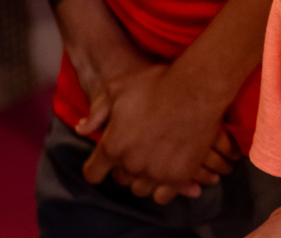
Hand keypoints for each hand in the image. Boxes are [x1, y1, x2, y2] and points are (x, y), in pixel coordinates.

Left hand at [78, 62, 237, 203]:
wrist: (198, 89)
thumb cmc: (157, 85)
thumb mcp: (119, 89)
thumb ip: (97, 112)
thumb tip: (82, 129)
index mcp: (112, 146)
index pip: (93, 173)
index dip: (97, 166)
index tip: (105, 160)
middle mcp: (131, 164)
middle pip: (120, 179)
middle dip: (124, 167)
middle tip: (137, 150)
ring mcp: (156, 172)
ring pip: (141, 188)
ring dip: (144, 177)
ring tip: (154, 160)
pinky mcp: (179, 176)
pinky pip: (163, 195)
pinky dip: (163, 187)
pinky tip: (168, 171)